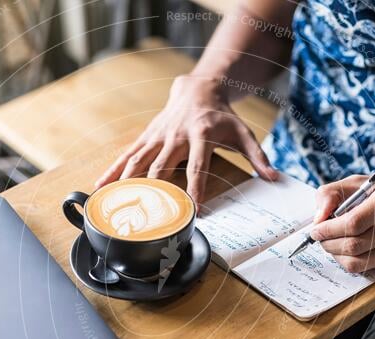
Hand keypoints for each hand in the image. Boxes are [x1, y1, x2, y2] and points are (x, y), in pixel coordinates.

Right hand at [95, 75, 278, 201]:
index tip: (193, 209)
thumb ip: (257, 156)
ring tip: (117, 205)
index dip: (195, 187)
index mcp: (202, 135)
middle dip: (155, 191)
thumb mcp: (243, 132)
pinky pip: (126, 155)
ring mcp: (158, 136)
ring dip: (127, 183)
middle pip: (162, 166)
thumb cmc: (222, 116)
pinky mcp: (146, 137)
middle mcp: (176, 135)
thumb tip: (274, 177)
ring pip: (139, 161)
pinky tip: (101, 186)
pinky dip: (113, 171)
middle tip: (148, 215)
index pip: (198, 166)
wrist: (197, 88)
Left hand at [310, 176, 374, 272]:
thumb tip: (318, 218)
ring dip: (337, 255)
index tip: (316, 229)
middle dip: (329, 243)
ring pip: (359, 262)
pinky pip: (368, 268)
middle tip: (321, 238)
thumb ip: (333, 194)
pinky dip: (351, 261)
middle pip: (354, 244)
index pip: (354, 222)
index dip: (329, 229)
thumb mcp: (363, 183)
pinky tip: (350, 250)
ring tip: (332, 244)